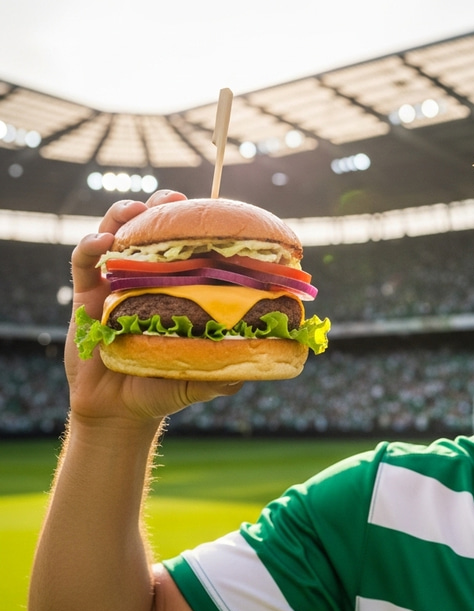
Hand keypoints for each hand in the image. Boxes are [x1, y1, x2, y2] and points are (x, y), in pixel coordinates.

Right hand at [65, 190, 242, 424]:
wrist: (119, 411)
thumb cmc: (163, 389)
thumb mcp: (198, 379)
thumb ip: (222, 373)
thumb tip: (254, 366)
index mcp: (173, 290)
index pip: (184, 247)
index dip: (194, 225)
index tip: (212, 208)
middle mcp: (145, 280)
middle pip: (150, 230)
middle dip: (160, 207)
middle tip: (174, 199)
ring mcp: (114, 285)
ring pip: (115, 234)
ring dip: (124, 216)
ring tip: (136, 211)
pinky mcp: (85, 297)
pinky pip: (83, 262)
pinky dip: (90, 246)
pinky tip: (102, 243)